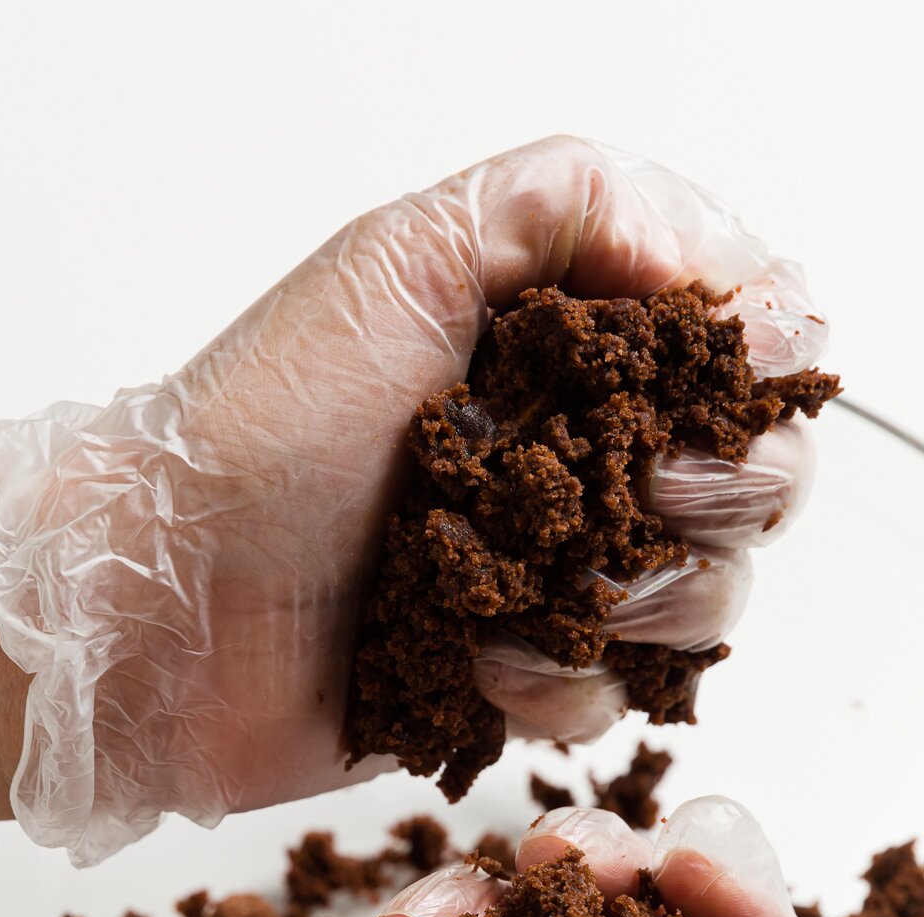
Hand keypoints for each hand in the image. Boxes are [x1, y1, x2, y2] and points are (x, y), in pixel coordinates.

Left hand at [0, 136, 826, 863]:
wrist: (165, 610)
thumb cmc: (260, 432)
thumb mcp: (400, 262)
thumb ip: (572, 208)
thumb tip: (726, 276)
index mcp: (566, 353)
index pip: (744, 347)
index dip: (757, 368)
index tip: (709, 385)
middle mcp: (578, 464)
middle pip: (758, 477)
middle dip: (724, 489)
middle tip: (651, 492)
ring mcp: (556, 580)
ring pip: (711, 599)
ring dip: (645, 598)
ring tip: (535, 592)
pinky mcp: (525, 683)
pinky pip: (619, 700)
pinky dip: (563, 683)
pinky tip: (479, 666)